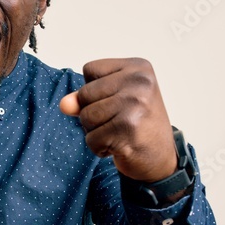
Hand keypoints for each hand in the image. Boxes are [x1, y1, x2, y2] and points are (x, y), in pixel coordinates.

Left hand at [59, 58, 175, 181]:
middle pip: (84, 94)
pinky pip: (91, 139)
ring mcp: (135, 105)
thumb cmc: (135, 124)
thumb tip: (64, 105)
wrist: (160, 157)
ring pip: (85, 117)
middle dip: (92, 113)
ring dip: (95, 131)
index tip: (119, 101)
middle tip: (119, 120)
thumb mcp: (113, 100)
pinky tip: (120, 146)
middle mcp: (140, 82)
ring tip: (118, 132)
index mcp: (138, 67)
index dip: (94, 90)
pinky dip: (100, 148)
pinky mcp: (128, 130)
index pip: (90, 70)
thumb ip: (85, 97)